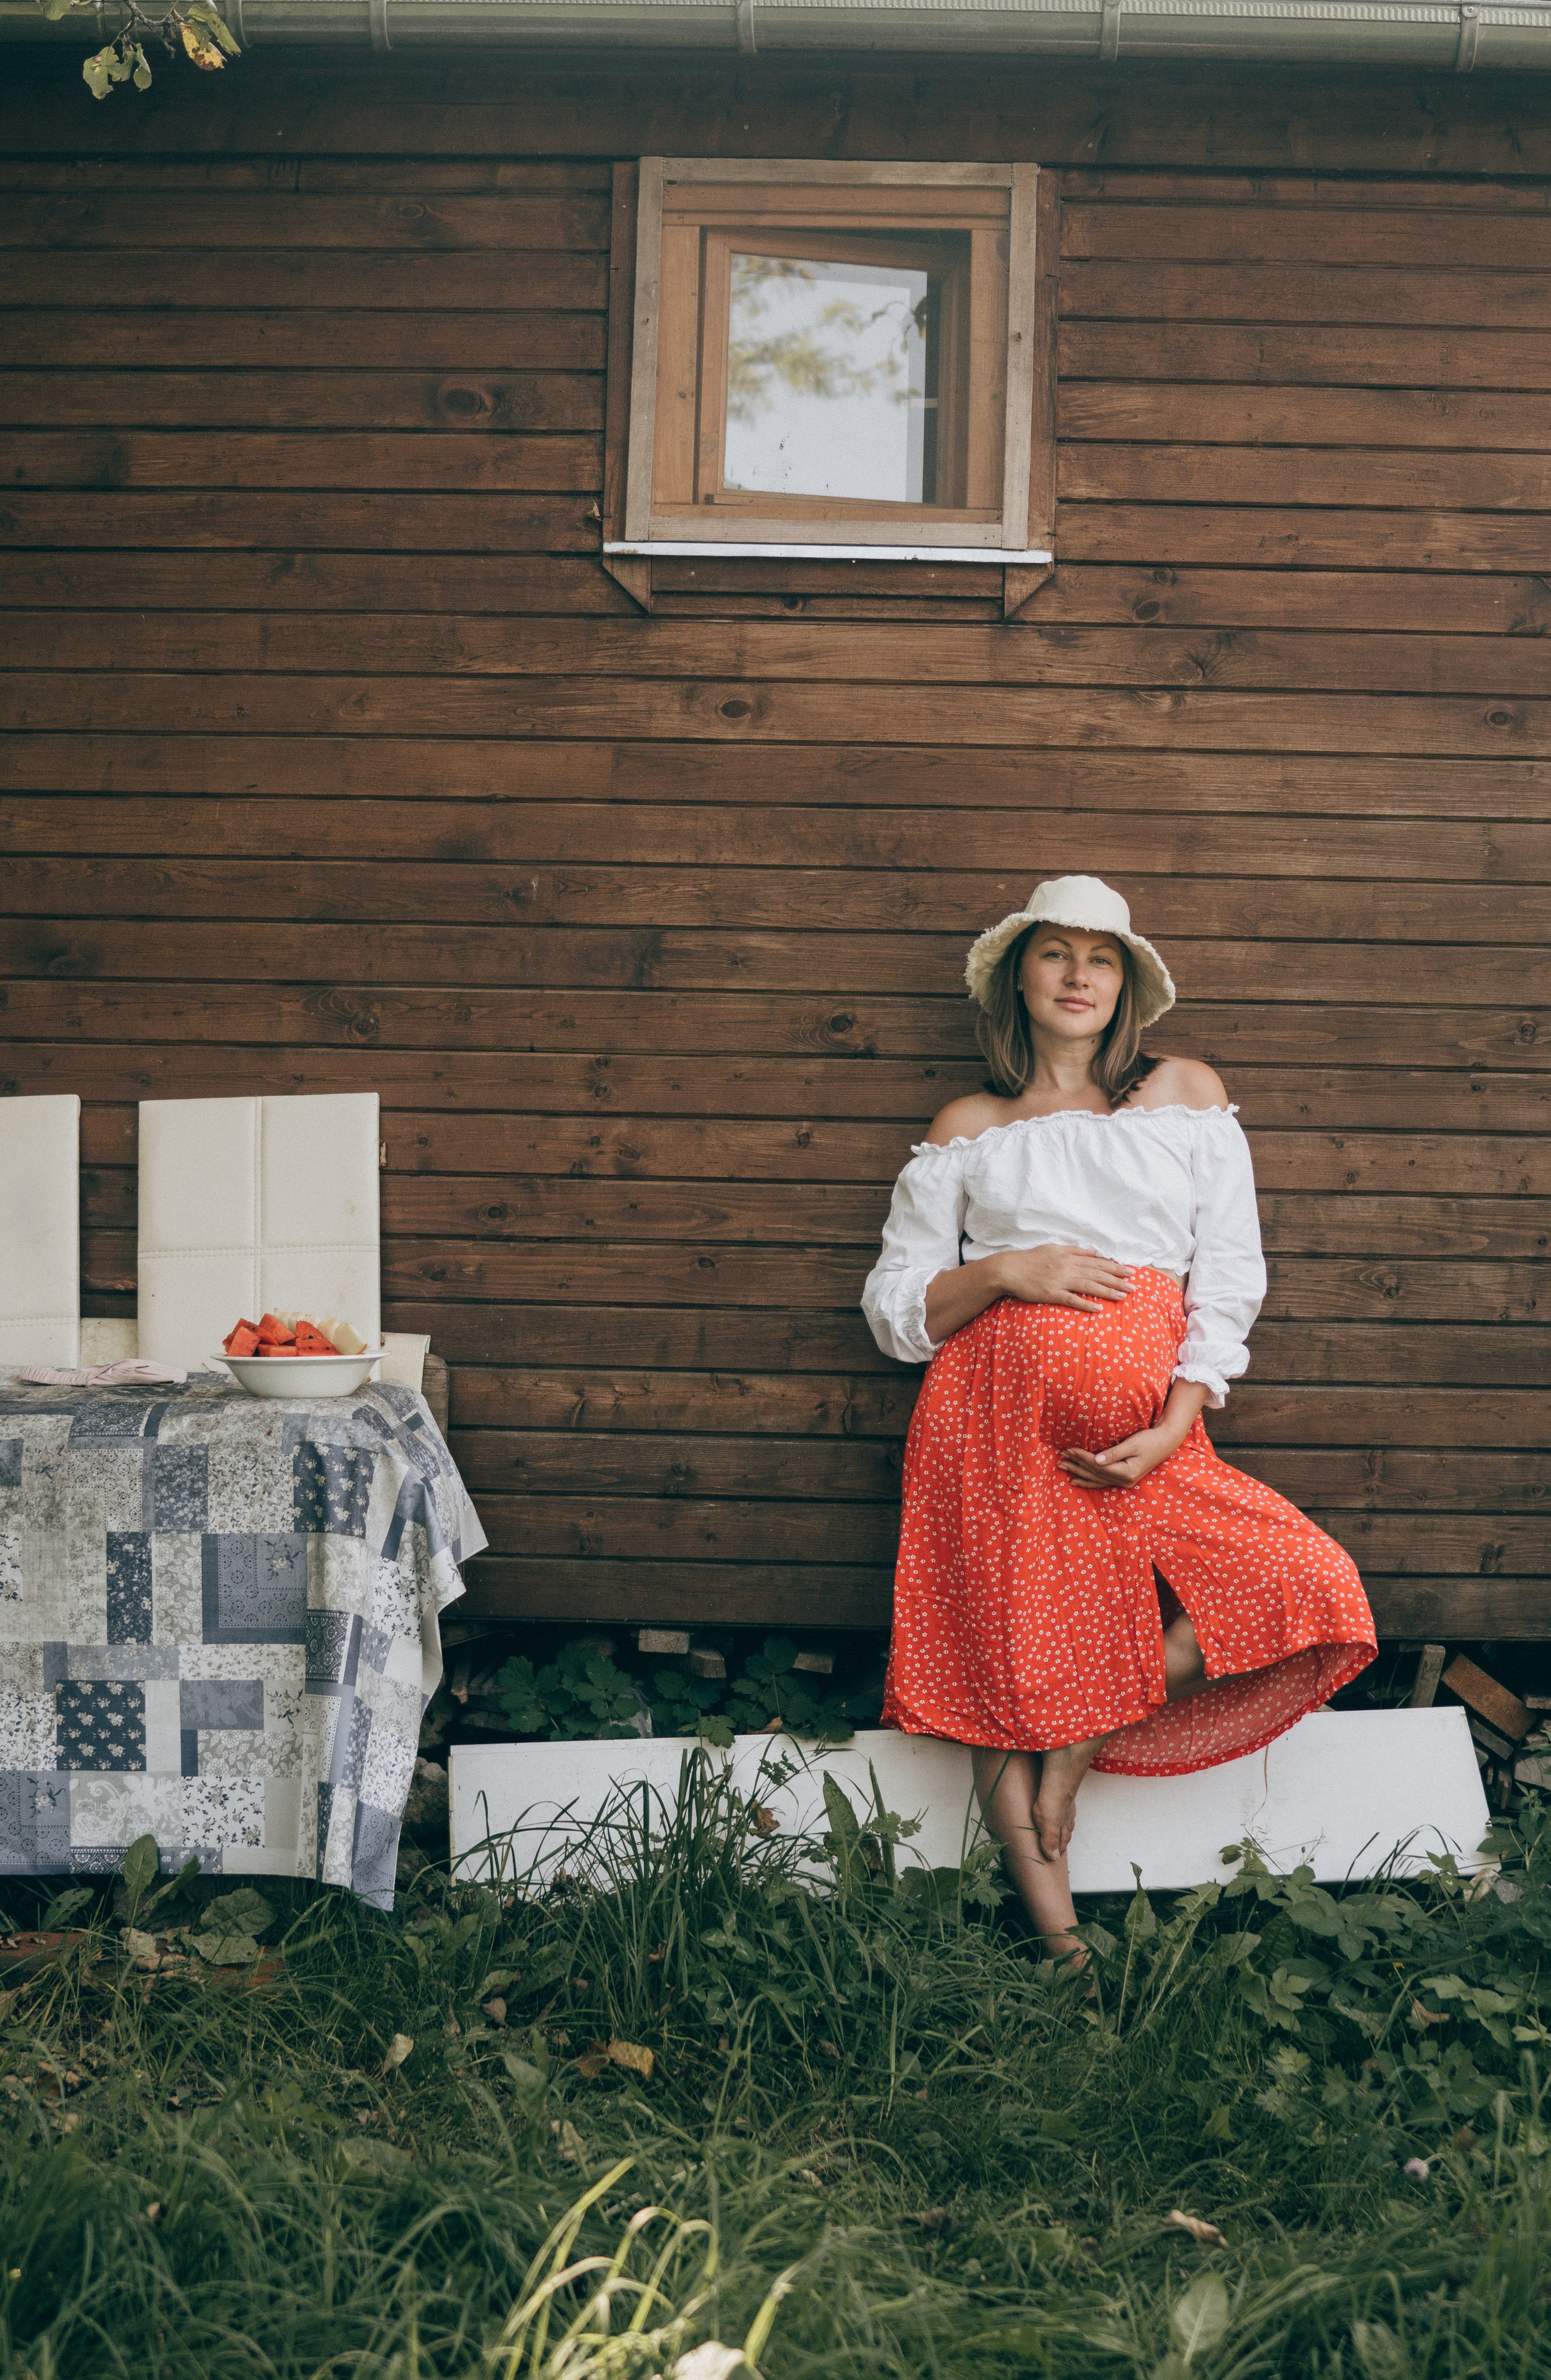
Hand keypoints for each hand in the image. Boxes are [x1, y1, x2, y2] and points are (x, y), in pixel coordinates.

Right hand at [995, 1245, 1130, 1314]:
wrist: (1009, 1269)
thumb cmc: (1031, 1259)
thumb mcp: (1054, 1249)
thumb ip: (1075, 1251)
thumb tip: (1094, 1252)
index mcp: (1069, 1257)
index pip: (1097, 1262)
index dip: (1115, 1267)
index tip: (1130, 1272)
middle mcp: (1067, 1267)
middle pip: (1098, 1274)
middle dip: (1118, 1280)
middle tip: (1135, 1287)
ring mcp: (1060, 1281)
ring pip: (1089, 1286)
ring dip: (1108, 1291)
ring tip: (1124, 1297)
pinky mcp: (1051, 1294)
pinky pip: (1071, 1300)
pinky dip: (1086, 1304)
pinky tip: (1098, 1309)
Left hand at [1060, 1423, 1183, 1490]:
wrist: (1166, 1443)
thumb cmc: (1150, 1440)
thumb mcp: (1133, 1444)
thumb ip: (1115, 1453)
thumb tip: (1097, 1460)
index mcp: (1125, 1472)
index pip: (1096, 1465)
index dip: (1081, 1457)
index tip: (1067, 1449)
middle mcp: (1123, 1480)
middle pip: (1094, 1473)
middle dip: (1076, 1465)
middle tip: (1059, 1458)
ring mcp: (1124, 1482)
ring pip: (1096, 1479)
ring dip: (1079, 1474)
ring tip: (1063, 1468)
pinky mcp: (1124, 1479)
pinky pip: (1102, 1482)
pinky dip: (1088, 1481)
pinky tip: (1077, 1480)